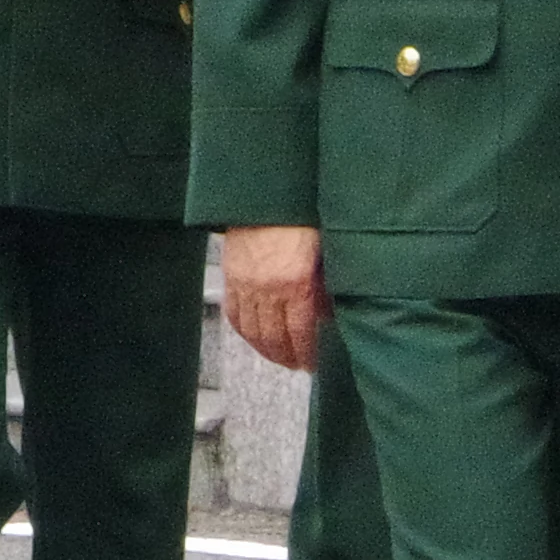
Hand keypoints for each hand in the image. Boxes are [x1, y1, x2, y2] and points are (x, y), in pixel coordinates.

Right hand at [223, 223, 323, 372]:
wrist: (265, 194)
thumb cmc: (299, 217)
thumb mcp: (324, 251)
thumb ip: (325, 286)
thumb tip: (327, 313)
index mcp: (296, 282)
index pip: (300, 332)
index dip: (306, 353)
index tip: (311, 364)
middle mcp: (268, 288)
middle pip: (274, 337)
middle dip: (286, 356)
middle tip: (295, 365)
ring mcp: (246, 284)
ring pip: (252, 330)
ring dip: (264, 349)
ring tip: (277, 357)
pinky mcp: (231, 276)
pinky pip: (234, 313)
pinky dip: (244, 330)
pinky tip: (253, 336)